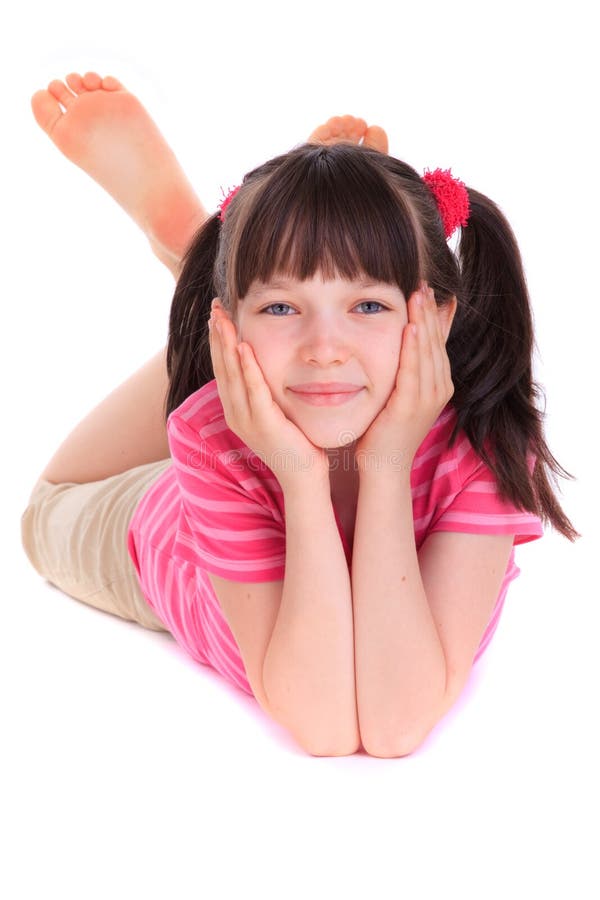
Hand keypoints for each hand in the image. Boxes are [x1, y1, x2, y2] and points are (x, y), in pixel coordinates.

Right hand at [208, 301, 329, 487]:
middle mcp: (235, 414)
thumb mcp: (275, 411)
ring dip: (227, 345)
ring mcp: (247, 421)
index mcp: (236, 409)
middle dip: (218, 335)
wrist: (303, 476)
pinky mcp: (265, 425)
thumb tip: (264, 365)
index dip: (218, 340)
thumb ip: (266, 390)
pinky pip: (254, 391)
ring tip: (223, 318)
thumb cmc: (295, 442)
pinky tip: (244, 347)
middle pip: (222, 367)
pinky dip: (248, 368)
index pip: (223, 368)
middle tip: (214, 306)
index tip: (217, 314)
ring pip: (232, 376)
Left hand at [355, 283, 453, 475]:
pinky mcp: (410, 407)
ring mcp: (427, 399)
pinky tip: (411, 328)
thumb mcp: (402, 389)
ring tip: (418, 295)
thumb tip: (409, 338)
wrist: (384, 465)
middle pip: (436, 341)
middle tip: (422, 282)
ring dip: (424, 322)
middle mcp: (439, 389)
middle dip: (429, 311)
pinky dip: (414, 350)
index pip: (438, 340)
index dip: (433, 313)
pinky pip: (414, 372)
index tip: (425, 288)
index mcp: (439, 383)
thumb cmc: (387, 427)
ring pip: (428, 352)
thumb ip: (408, 364)